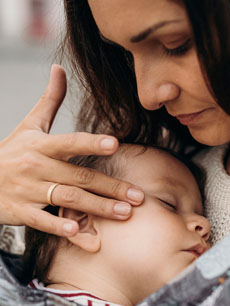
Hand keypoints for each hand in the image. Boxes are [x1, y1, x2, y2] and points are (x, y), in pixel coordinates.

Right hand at [0, 65, 143, 236]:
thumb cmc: (11, 152)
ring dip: (98, 207)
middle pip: (80, 177)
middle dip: (111, 187)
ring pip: (68, 198)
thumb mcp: (29, 126)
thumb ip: (49, 100)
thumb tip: (59, 69)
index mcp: (41, 145)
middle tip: (138, 197)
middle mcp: (37, 166)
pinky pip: (43, 220)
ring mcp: (28, 190)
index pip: (70, 143)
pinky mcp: (21, 211)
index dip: (91, 143)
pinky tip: (80, 232)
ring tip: (125, 214)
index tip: (115, 145)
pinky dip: (61, 226)